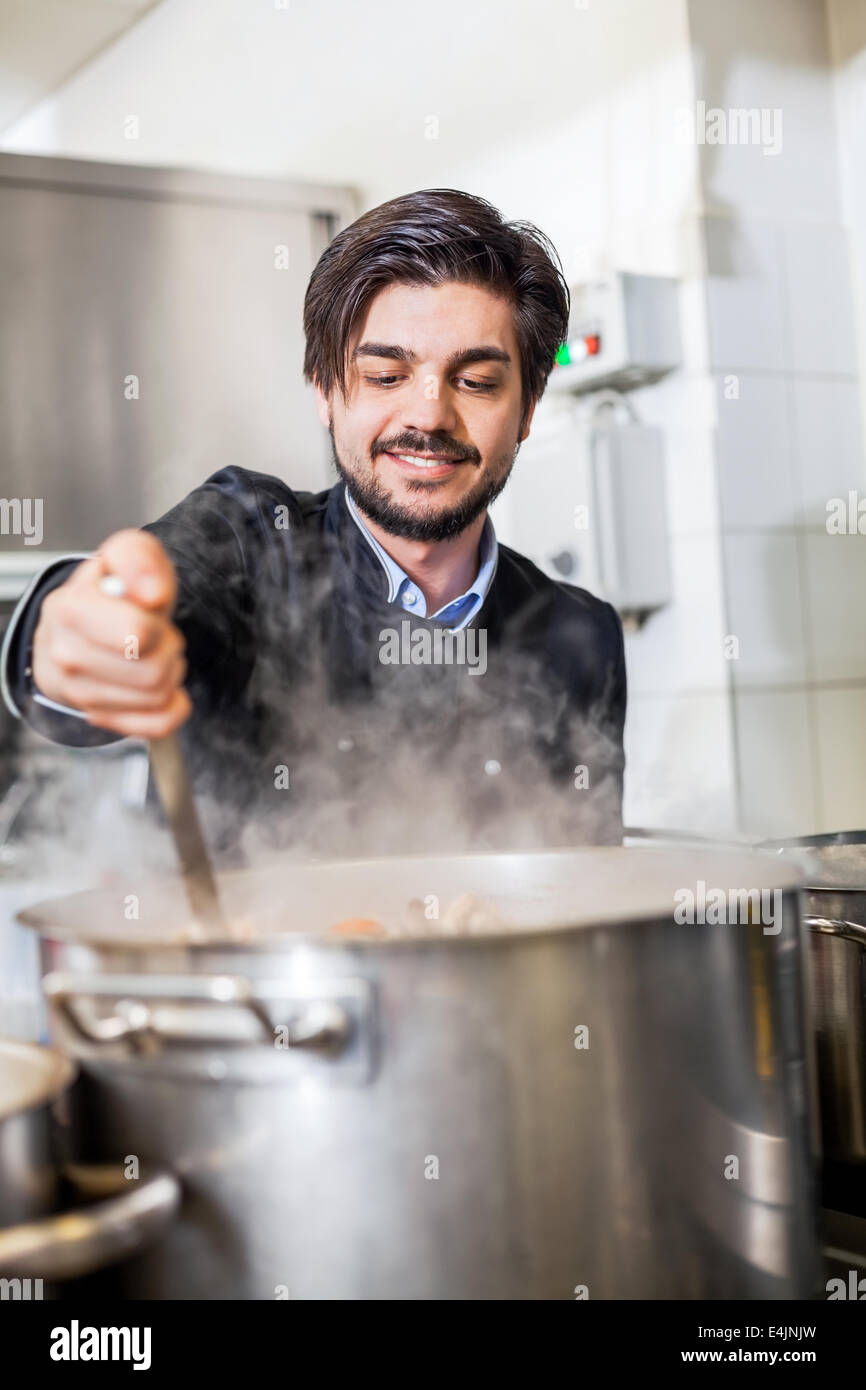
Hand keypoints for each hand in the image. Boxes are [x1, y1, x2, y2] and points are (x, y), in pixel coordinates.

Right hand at [32, 529, 190, 736]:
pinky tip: (160, 687)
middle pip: (154, 671)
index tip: (147, 612)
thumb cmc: (112, 590)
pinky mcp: (99, 718)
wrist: (82, 624)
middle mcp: (66, 656)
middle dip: (170, 648)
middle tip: (155, 635)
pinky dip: (174, 706)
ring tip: (152, 653)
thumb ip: (139, 558)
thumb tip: (152, 593)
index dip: (158, 624)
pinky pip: (159, 725)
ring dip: (171, 672)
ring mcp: (78, 693)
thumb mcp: (126, 554)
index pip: (138, 636)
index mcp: (69, 610)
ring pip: (159, 697)